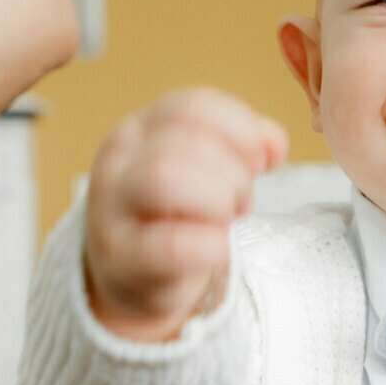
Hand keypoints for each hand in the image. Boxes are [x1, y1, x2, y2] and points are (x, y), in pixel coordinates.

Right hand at [84, 88, 286, 340]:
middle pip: (187, 141)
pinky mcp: (121, 260)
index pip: (193, 106)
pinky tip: (216, 250)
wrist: (133, 278)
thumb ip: (242, 146)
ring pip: (165, 178)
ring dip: (217, 202)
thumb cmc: (176, 216)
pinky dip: (210, 246)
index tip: (260, 160)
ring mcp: (111, 210)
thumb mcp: (205, 170)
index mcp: (139, 130)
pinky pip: (171, 244)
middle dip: (234, 173)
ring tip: (227, 223)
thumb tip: (274, 142)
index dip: (240, 129)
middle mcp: (119, 162)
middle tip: (241, 202)